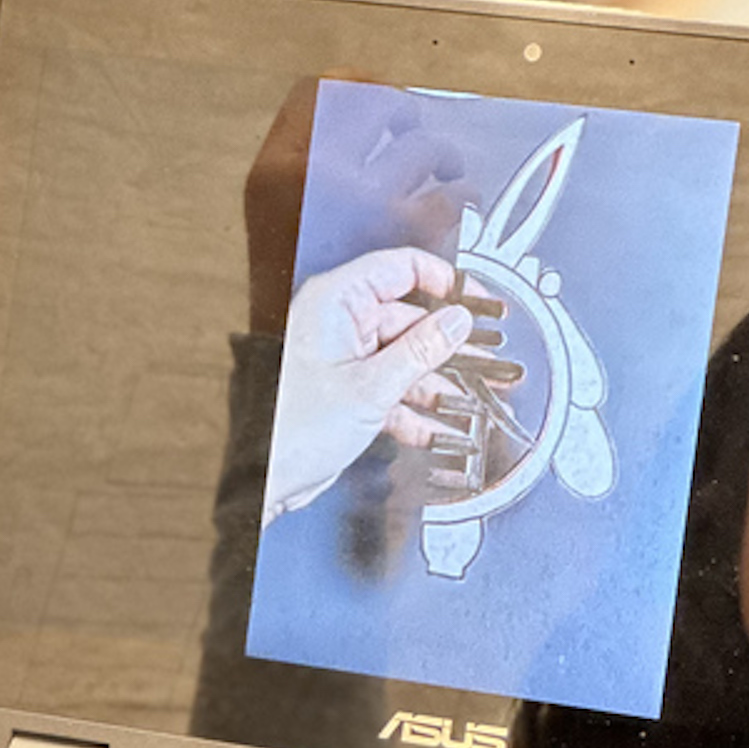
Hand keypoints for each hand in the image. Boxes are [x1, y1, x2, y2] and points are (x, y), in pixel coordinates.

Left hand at [264, 250, 471, 519]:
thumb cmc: (293, 429)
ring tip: (470, 401)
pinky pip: (389, 390)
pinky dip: (412, 410)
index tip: (475, 302)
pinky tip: (437, 428)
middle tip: (485, 361)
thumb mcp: (372, 386)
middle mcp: (338, 323)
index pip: (402, 269)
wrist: (263, 478)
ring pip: (402, 359)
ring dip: (436, 385)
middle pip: (408, 319)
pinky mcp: (345, 391)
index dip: (444, 282)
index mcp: (337, 301)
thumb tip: (457, 321)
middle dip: (447, 347)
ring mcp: (342, 357)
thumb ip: (421, 351)